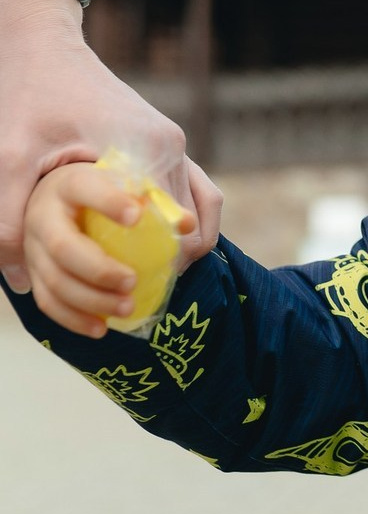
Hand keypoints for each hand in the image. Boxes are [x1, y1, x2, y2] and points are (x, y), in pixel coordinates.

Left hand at [0, 0, 222, 290]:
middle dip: (171, 264)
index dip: (160, 269)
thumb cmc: (27, 94)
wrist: (42, 44)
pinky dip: (181, 223)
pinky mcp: (167, 142)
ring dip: (182, 245)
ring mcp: (174, 143)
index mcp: (146, 150)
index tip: (129, 293)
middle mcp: (171, 146)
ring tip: (147, 274)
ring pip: (201, 210)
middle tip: (131, 292)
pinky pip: (192, 191)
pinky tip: (151, 243)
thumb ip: (8, 216)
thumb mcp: (8, 156)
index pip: (176, 230)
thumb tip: (15, 279)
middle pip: (195, 226)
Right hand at [23, 163, 190, 336]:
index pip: (86, 189)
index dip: (109, 202)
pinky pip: (48, 302)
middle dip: (99, 270)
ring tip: (127, 307)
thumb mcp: (123, 187)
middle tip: (131, 281)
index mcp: (71, 185)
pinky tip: (101, 328)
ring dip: (91, 300)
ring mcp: (35, 249)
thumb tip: (186, 223)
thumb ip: (157, 201)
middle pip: (64, 247)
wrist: (58, 200)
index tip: (137, 216)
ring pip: (55, 280)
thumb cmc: (102, 193)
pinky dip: (74, 319)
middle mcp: (44, 217)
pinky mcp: (34, 274)